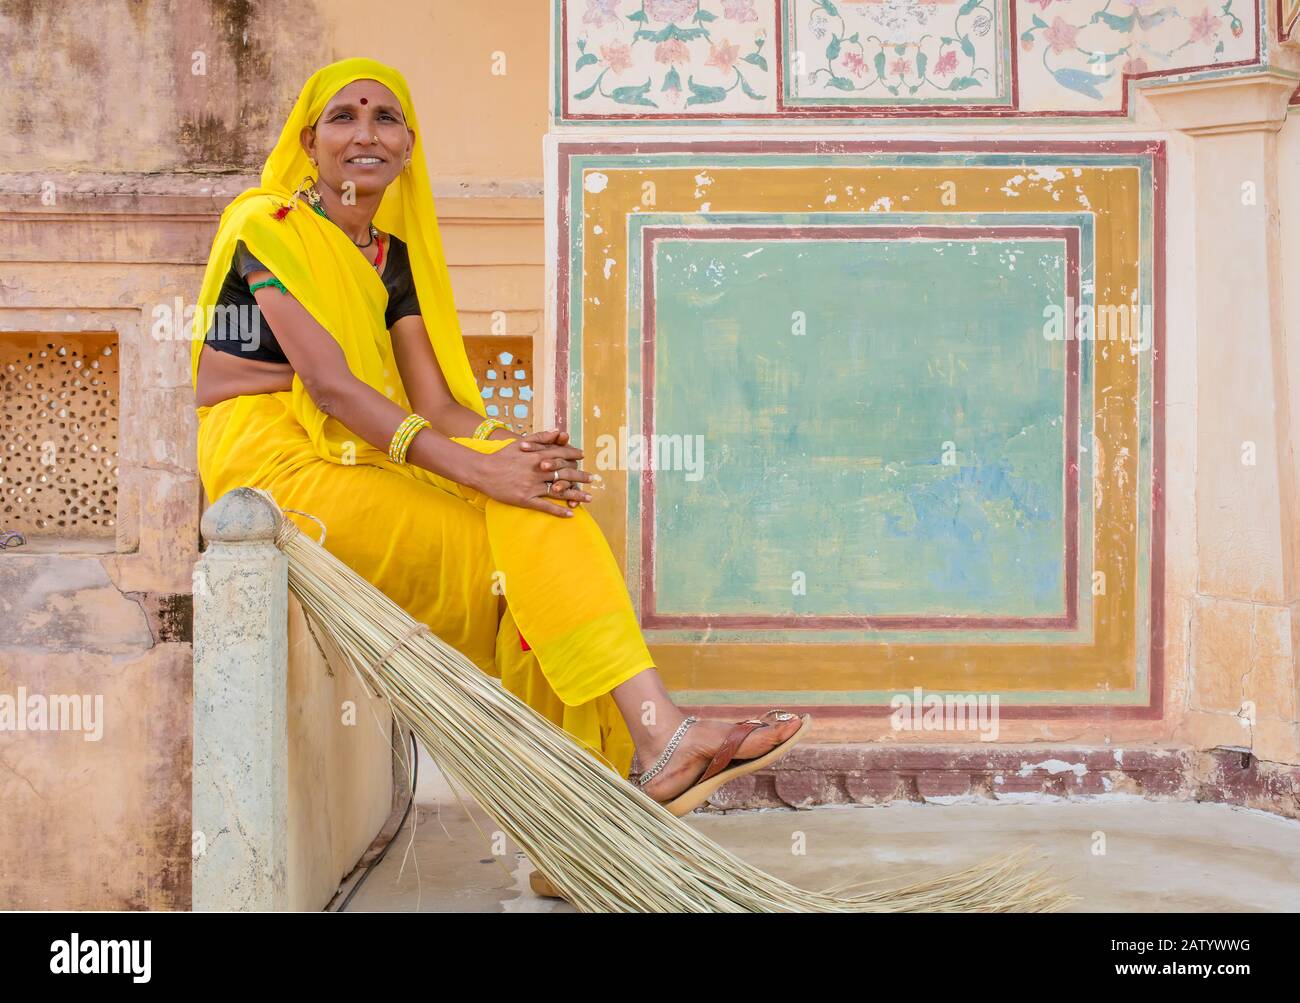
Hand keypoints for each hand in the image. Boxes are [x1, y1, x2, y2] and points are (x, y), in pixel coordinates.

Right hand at [473, 438, 592, 516]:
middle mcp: (537, 470)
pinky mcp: (525, 499)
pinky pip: (546, 507)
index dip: (573, 455)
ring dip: (576, 495)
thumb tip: (559, 432)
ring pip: (559, 491)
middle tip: (592, 479)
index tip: (583, 457)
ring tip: (588, 498)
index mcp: (536, 455)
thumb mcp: (520, 442)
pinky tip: (570, 514)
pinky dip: (559, 511)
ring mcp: (531, 486)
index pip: (561, 454)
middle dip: (580, 476)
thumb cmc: (501, 456)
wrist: (482, 471)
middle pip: (564, 473)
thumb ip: (540, 437)